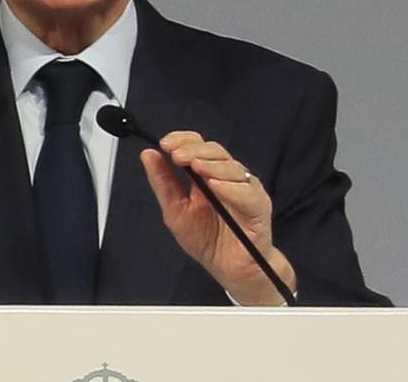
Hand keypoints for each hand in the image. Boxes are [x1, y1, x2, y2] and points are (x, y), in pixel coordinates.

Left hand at [141, 132, 295, 304]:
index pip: (198, 145)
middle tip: (177, 156)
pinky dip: (231, 188)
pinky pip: (248, 193)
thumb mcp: (176, 210)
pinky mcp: (259, 206)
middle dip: (195, 150)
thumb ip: (163, 183)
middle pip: (216, 151)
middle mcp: (228, 177)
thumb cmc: (206, 240)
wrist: (229, 269)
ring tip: (195, 167)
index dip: (183, 139)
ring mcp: (245, 190)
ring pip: (233, 168)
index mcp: (207, 175)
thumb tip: (148, 154)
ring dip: (212, 165)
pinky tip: (215, 186)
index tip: (165, 143)